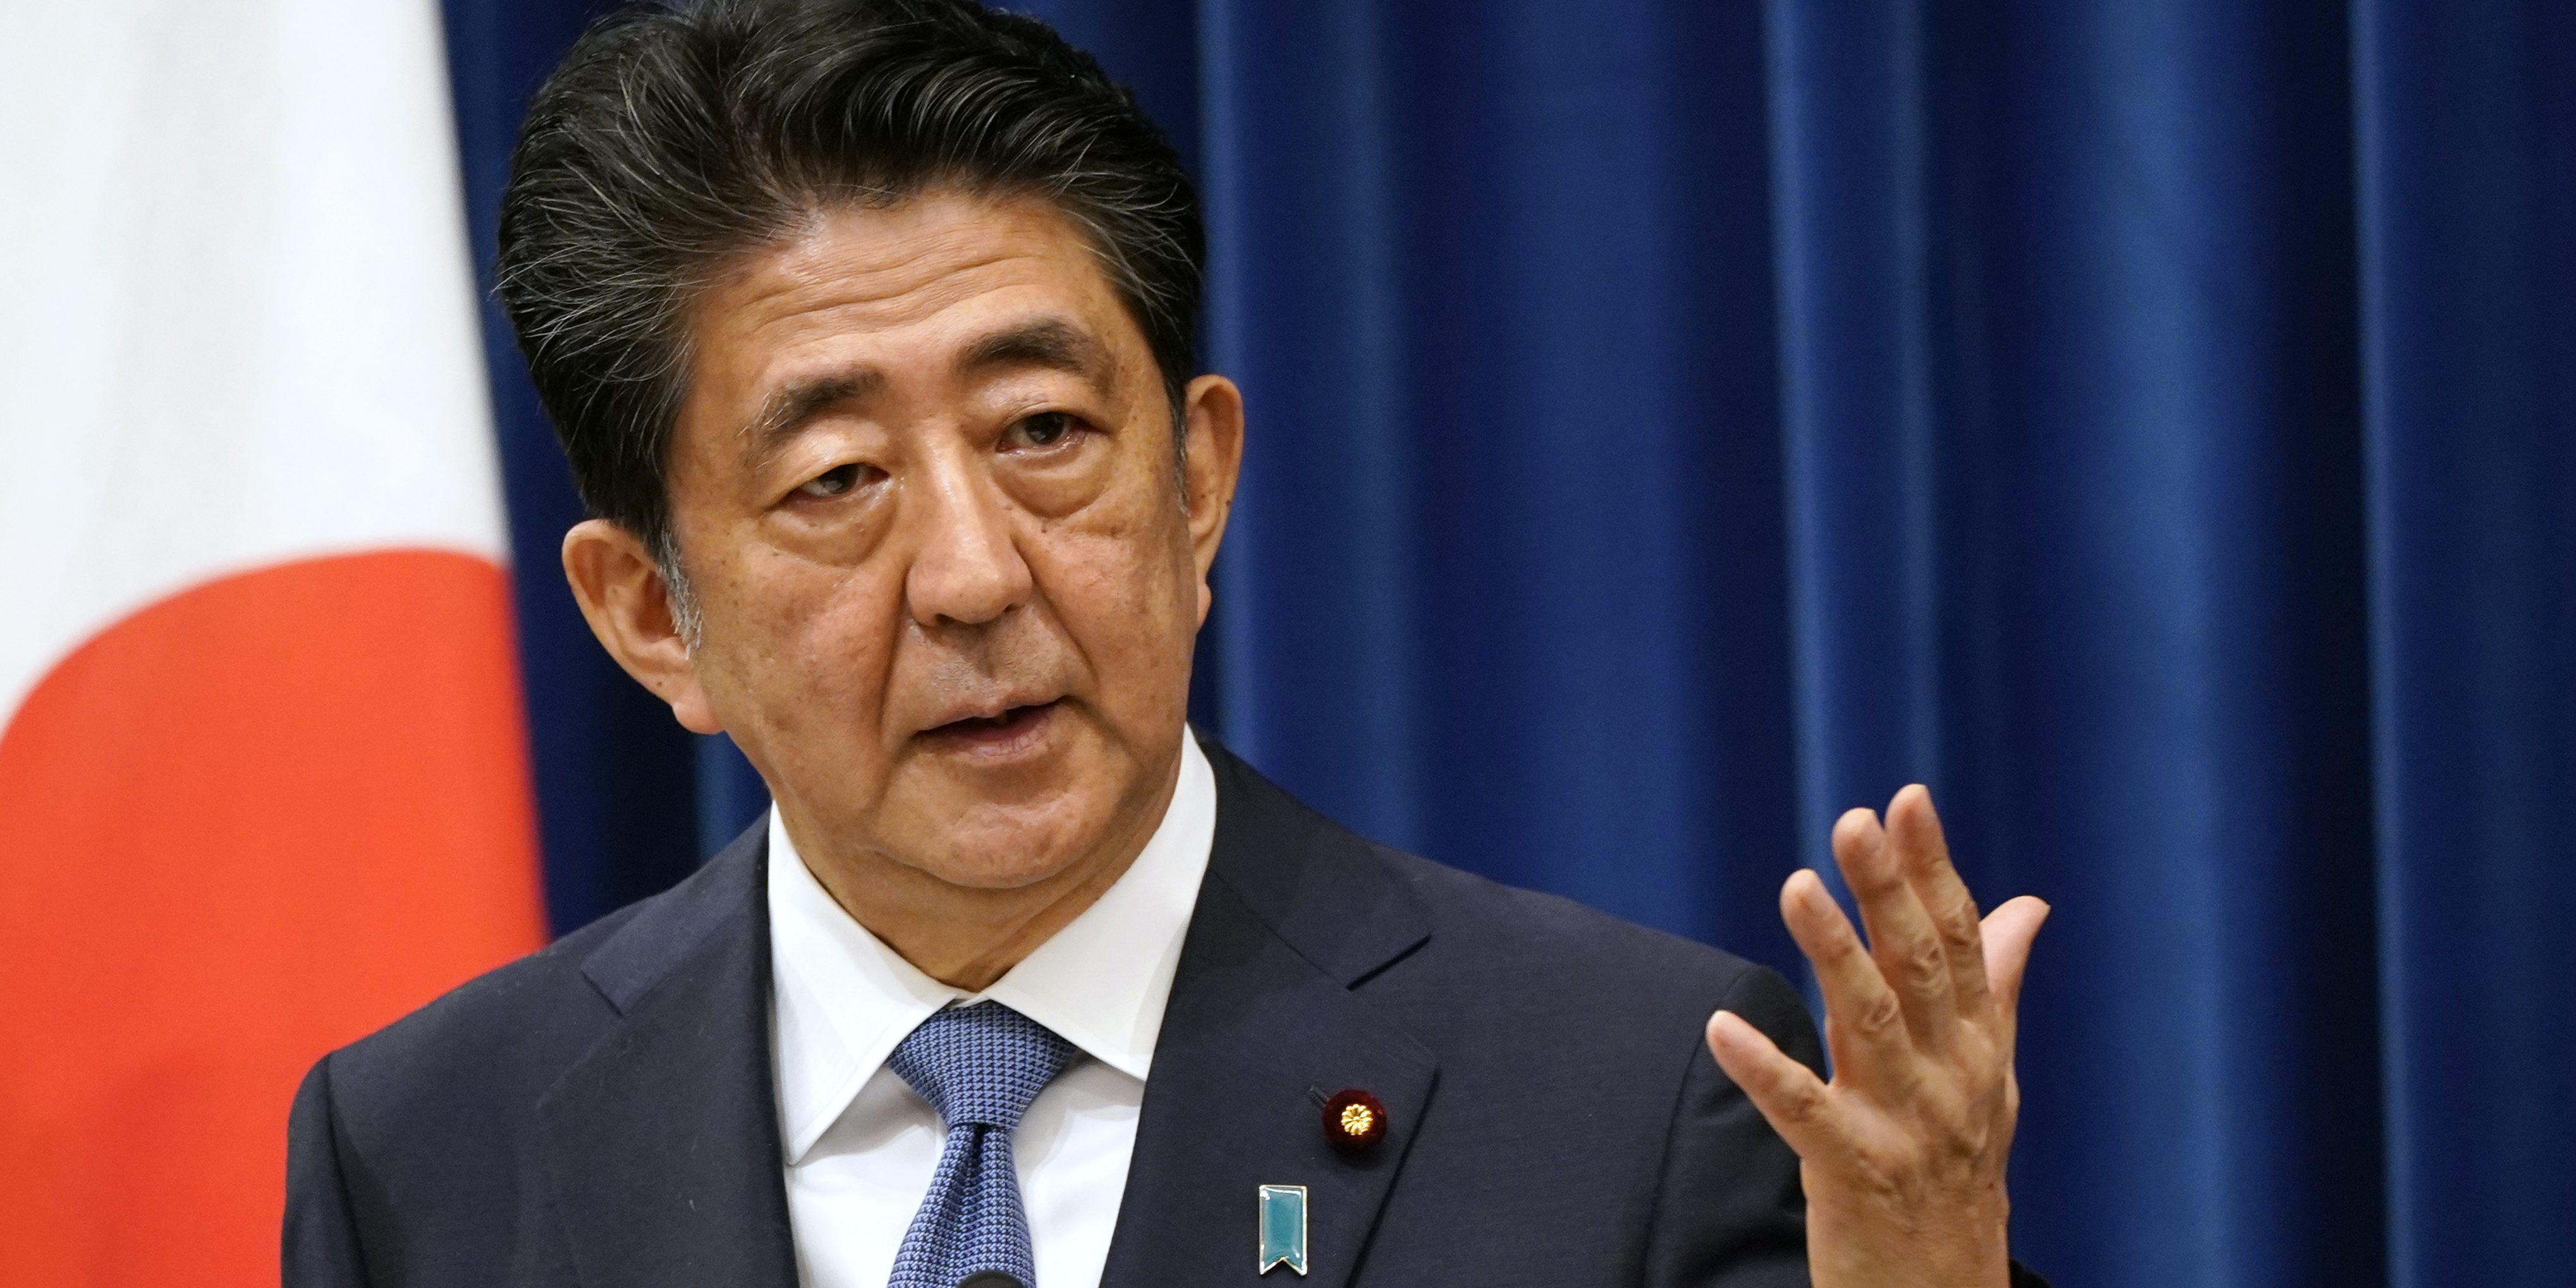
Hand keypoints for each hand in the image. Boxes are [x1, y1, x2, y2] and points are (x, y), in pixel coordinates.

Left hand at [1704, 786, 2046, 1287]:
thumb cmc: (1960, 1176)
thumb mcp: (1990, 1080)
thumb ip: (1996, 987)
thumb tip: (2027, 904)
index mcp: (1978, 1049)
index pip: (1959, 941)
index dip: (1933, 868)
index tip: (1906, 799)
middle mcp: (1951, 1079)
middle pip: (1919, 968)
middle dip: (1889, 890)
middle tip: (1854, 820)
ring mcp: (1906, 1128)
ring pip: (1869, 1025)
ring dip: (1832, 952)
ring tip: (1797, 885)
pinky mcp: (1854, 1175)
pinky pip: (1805, 1114)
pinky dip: (1765, 1070)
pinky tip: (1722, 1027)